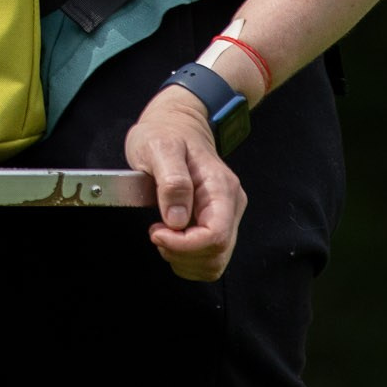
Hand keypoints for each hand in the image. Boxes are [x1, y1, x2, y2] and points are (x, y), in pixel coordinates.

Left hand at [124, 86, 246, 281]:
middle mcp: (230, 205)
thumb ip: (171, 181)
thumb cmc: (166, 132)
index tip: (156, 232)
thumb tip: (176, 219)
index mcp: (221, 188)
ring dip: (184, 259)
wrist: (176, 123)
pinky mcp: (215, 223)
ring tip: (162, 235)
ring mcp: (224, 215)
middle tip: (156, 232)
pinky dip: (187, 259)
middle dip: (181, 253)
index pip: (215, 236)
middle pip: (217, 254)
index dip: (184, 245)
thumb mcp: (159, 147)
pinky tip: (171, 240)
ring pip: (214, 262)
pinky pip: (208, 258)